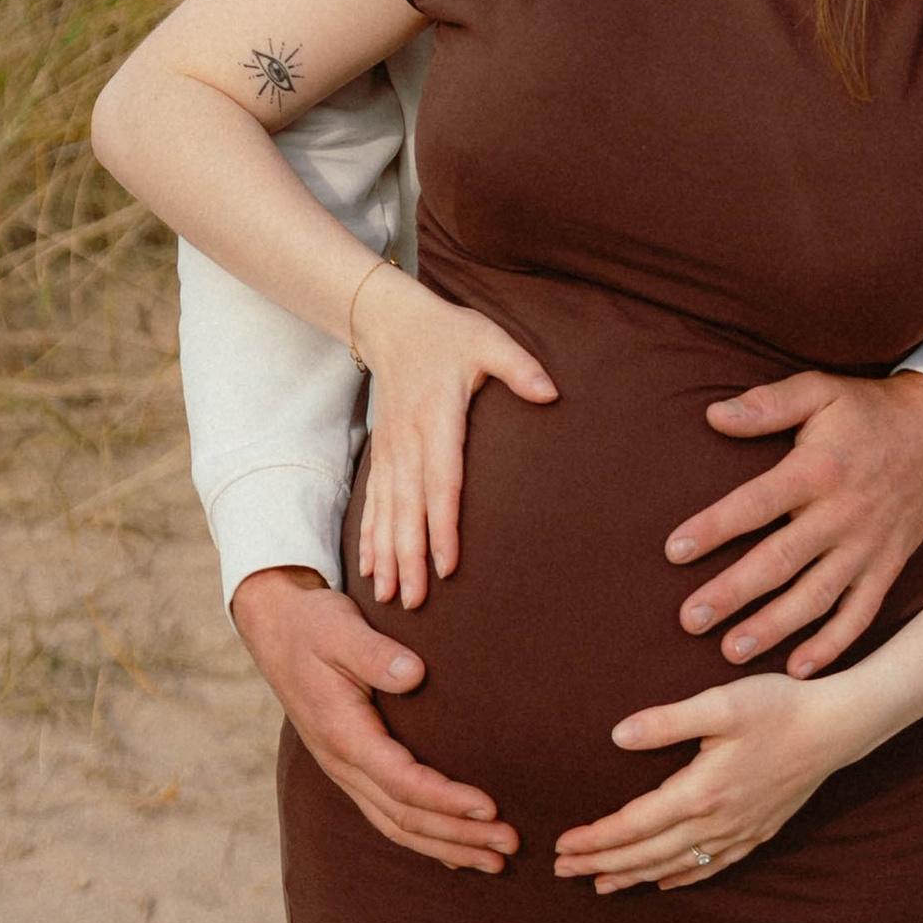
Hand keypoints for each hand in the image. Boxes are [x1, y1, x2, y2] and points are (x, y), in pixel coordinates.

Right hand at [231, 567, 517, 875]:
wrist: (276, 628)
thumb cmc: (313, 625)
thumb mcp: (338, 626)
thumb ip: (374, 653)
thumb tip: (415, 674)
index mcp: (343, 734)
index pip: (401, 781)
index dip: (446, 799)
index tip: (489, 807)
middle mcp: (342, 763)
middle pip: (405, 817)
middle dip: (459, 836)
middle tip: (511, 845)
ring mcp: (345, 771)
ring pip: (397, 825)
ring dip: (448, 846)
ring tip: (496, 862)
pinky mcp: (352, 768)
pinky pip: (388, 815)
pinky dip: (425, 838)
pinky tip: (456, 853)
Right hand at [351, 271, 555, 610]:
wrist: (392, 321)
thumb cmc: (449, 333)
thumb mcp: (488, 339)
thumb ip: (519, 366)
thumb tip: (552, 393)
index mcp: (437, 417)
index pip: (442, 481)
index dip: (443, 525)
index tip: (447, 565)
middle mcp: (408, 439)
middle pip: (409, 507)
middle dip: (410, 556)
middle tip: (416, 601)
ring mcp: (390, 449)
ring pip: (387, 511)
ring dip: (387, 555)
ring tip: (390, 597)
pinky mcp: (381, 453)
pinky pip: (374, 501)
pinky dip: (370, 536)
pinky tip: (371, 568)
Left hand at [553, 673, 862, 893]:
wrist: (837, 727)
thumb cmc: (778, 707)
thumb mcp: (720, 704)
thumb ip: (667, 722)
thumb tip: (617, 736)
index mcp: (699, 792)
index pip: (633, 825)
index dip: (595, 838)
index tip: (563, 845)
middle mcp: (716, 822)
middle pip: (647, 853)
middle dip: (602, 864)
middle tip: (563, 872)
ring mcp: (738, 832)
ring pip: (674, 865)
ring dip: (633, 876)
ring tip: (600, 885)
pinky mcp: (757, 832)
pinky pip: (710, 867)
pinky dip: (680, 878)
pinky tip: (663, 882)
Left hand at [667, 368, 922, 674]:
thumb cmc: (866, 411)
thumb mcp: (819, 390)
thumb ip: (768, 404)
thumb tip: (713, 416)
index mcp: (818, 469)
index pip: (757, 503)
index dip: (716, 527)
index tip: (675, 551)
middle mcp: (842, 513)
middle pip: (780, 560)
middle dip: (733, 592)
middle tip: (690, 620)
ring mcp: (867, 546)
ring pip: (816, 596)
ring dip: (774, 627)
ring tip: (731, 651)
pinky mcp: (887, 566)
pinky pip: (860, 613)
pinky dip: (833, 645)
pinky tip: (799, 670)